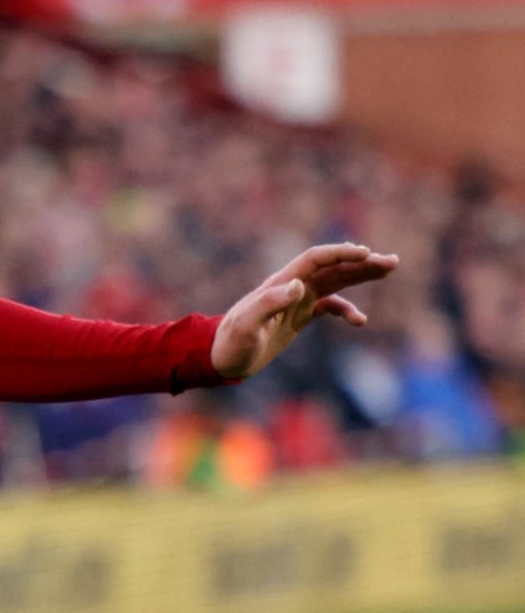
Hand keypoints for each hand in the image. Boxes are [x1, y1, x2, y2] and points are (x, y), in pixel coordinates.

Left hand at [211, 242, 398, 379]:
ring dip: (360, 276)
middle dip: (361, 262)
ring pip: (335, 282)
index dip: (340, 254)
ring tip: (387, 271)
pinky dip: (346, 310)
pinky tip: (360, 321)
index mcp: (279, 284)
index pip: (314, 260)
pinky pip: (328, 306)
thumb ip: (269, 304)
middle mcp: (290, 288)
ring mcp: (296, 301)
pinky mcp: (298, 317)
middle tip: (392, 262)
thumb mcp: (246, 326)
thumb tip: (297, 285)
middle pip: (331, 267)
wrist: (221, 359)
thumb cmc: (231, 343)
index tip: (366, 253)